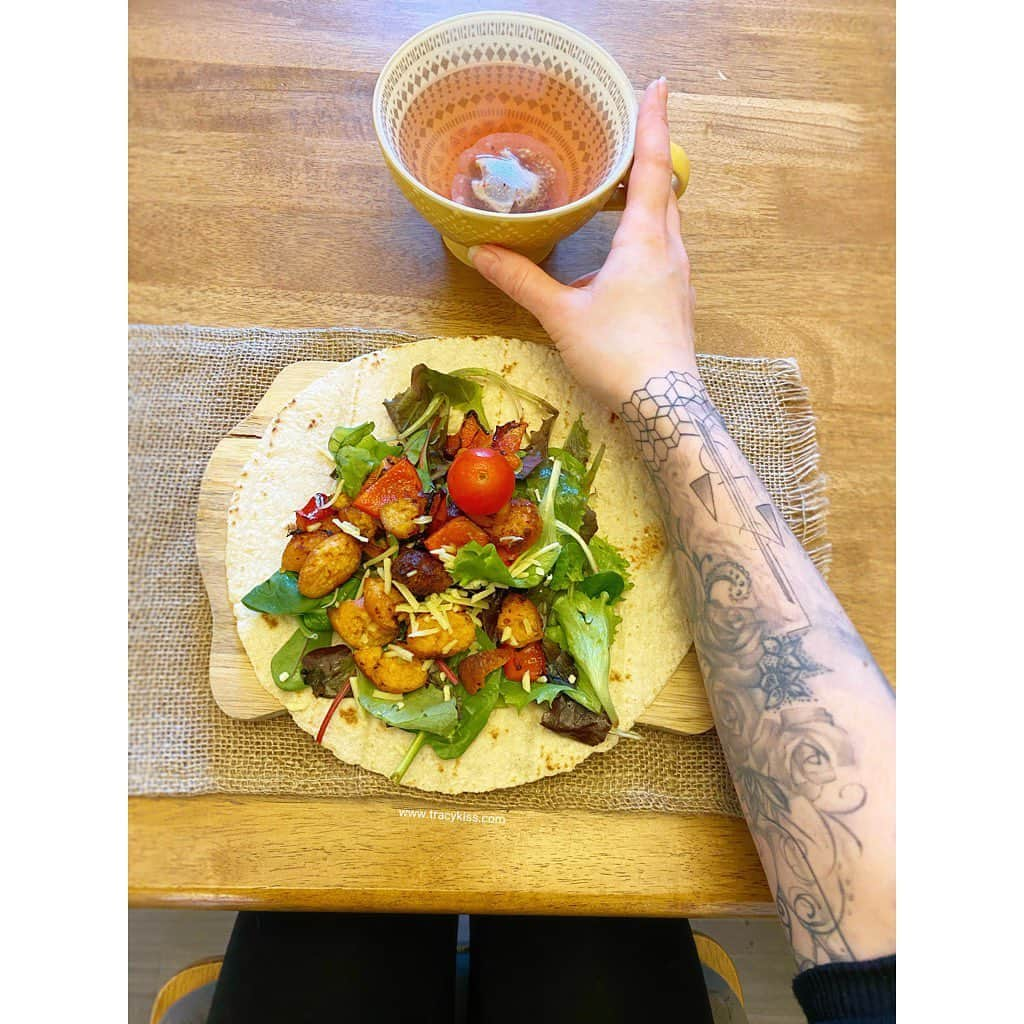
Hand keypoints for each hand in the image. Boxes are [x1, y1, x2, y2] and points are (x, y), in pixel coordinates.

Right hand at [469, 78, 696, 410]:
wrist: (665, 404)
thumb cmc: (617, 353)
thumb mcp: (562, 315)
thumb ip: (522, 280)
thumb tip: (480, 252)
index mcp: (645, 240)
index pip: (652, 166)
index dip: (652, 122)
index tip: (656, 85)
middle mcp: (670, 250)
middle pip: (665, 189)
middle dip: (646, 157)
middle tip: (622, 137)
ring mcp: (678, 276)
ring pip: (668, 220)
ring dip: (648, 196)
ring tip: (617, 187)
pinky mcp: (676, 299)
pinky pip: (665, 247)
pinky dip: (647, 229)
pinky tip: (620, 248)